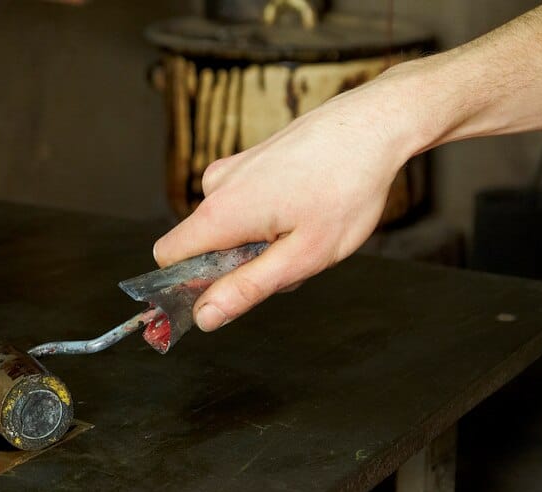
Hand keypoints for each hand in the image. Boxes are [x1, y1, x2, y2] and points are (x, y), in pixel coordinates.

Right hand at [152, 65, 423, 331]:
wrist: (374, 123)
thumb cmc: (347, 187)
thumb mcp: (303, 256)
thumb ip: (247, 289)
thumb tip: (204, 317)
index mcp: (221, 212)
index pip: (167, 258)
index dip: (187, 283)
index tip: (228, 291)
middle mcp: (216, 187)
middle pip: (203, 246)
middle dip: (239, 264)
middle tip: (291, 256)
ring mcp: (232, 169)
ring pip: (228, 227)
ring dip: (259, 242)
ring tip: (307, 229)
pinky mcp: (249, 160)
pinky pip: (243, 205)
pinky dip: (269, 218)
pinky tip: (306, 209)